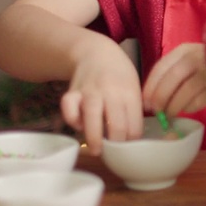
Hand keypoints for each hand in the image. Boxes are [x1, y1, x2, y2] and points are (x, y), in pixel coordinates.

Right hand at [59, 38, 143, 155]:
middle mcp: (111, 92)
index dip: (133, 141)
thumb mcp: (134, 88)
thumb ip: (134, 110)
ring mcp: (90, 91)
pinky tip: (79, 125)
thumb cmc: (119, 75)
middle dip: (117, 143)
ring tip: (97, 151)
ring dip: (94, 137)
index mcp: (130, 93)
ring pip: (92, 116)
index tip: (130, 148)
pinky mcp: (72, 92)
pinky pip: (69, 108)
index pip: (135, 124)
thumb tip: (136, 139)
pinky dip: (72, 119)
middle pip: (117, 123)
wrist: (96, 52)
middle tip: (115, 153)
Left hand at [142, 43, 205, 116]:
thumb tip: (150, 98)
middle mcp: (197, 57)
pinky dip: (189, 108)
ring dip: (173, 107)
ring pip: (184, 93)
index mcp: (185, 50)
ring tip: (169, 114)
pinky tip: (188, 108)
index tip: (145, 102)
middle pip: (171, 80)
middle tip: (156, 111)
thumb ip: (172, 73)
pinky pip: (198, 102)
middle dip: (160, 99)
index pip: (161, 68)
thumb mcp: (190, 61)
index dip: (150, 87)